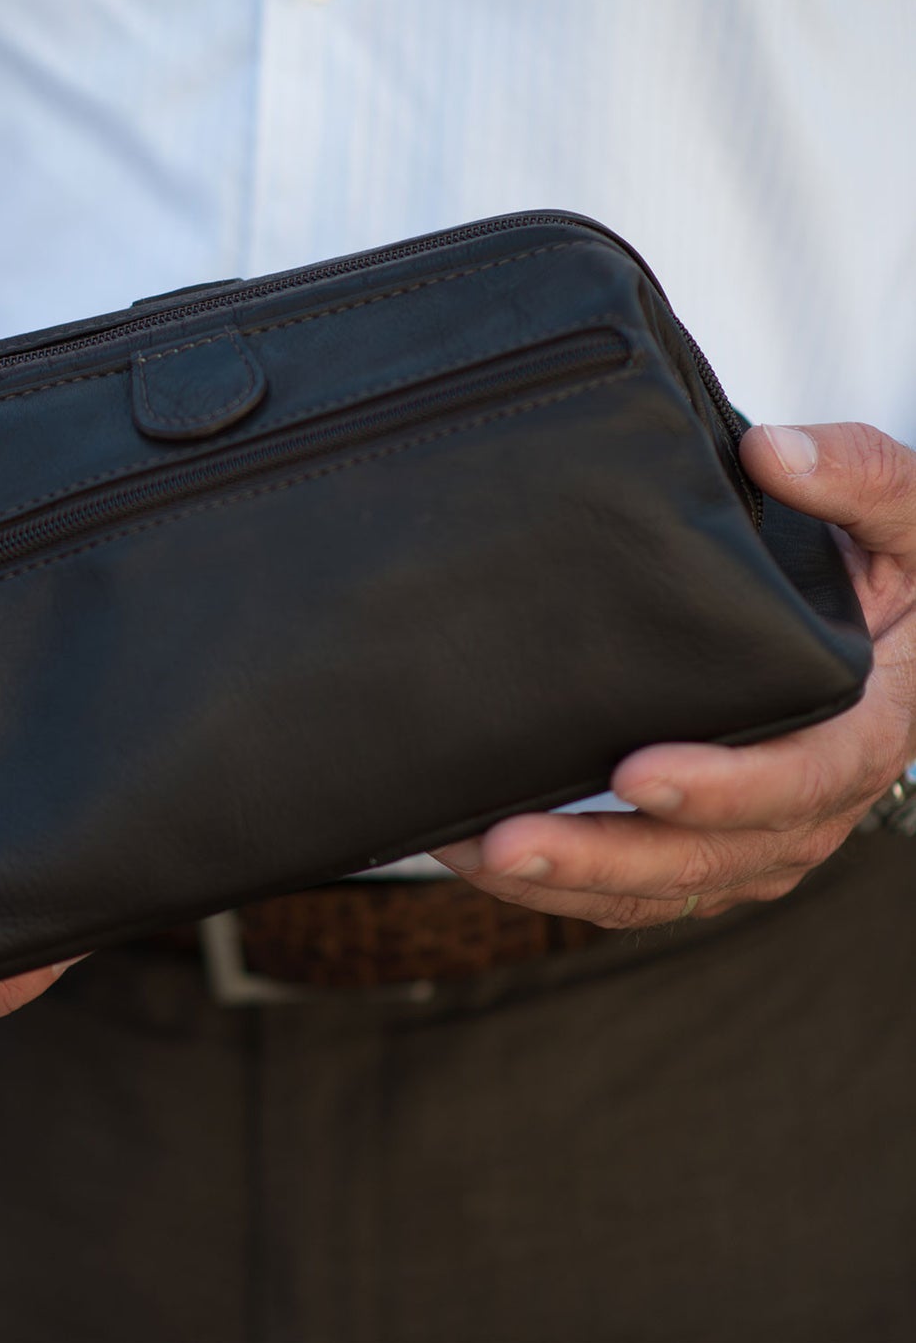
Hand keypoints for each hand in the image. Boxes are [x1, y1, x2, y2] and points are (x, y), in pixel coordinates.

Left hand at [438, 422, 915, 926]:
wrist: (882, 630)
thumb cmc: (888, 574)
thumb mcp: (903, 519)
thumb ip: (858, 477)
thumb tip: (773, 452)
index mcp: (867, 725)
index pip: (808, 774)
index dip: (727, 786)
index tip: (637, 772)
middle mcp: (812, 802)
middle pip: (713, 855)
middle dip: (605, 855)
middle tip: (511, 841)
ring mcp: (756, 836)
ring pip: (662, 886)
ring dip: (565, 883)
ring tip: (469, 854)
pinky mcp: (707, 847)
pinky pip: (636, 890)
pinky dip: (559, 885)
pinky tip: (476, 856)